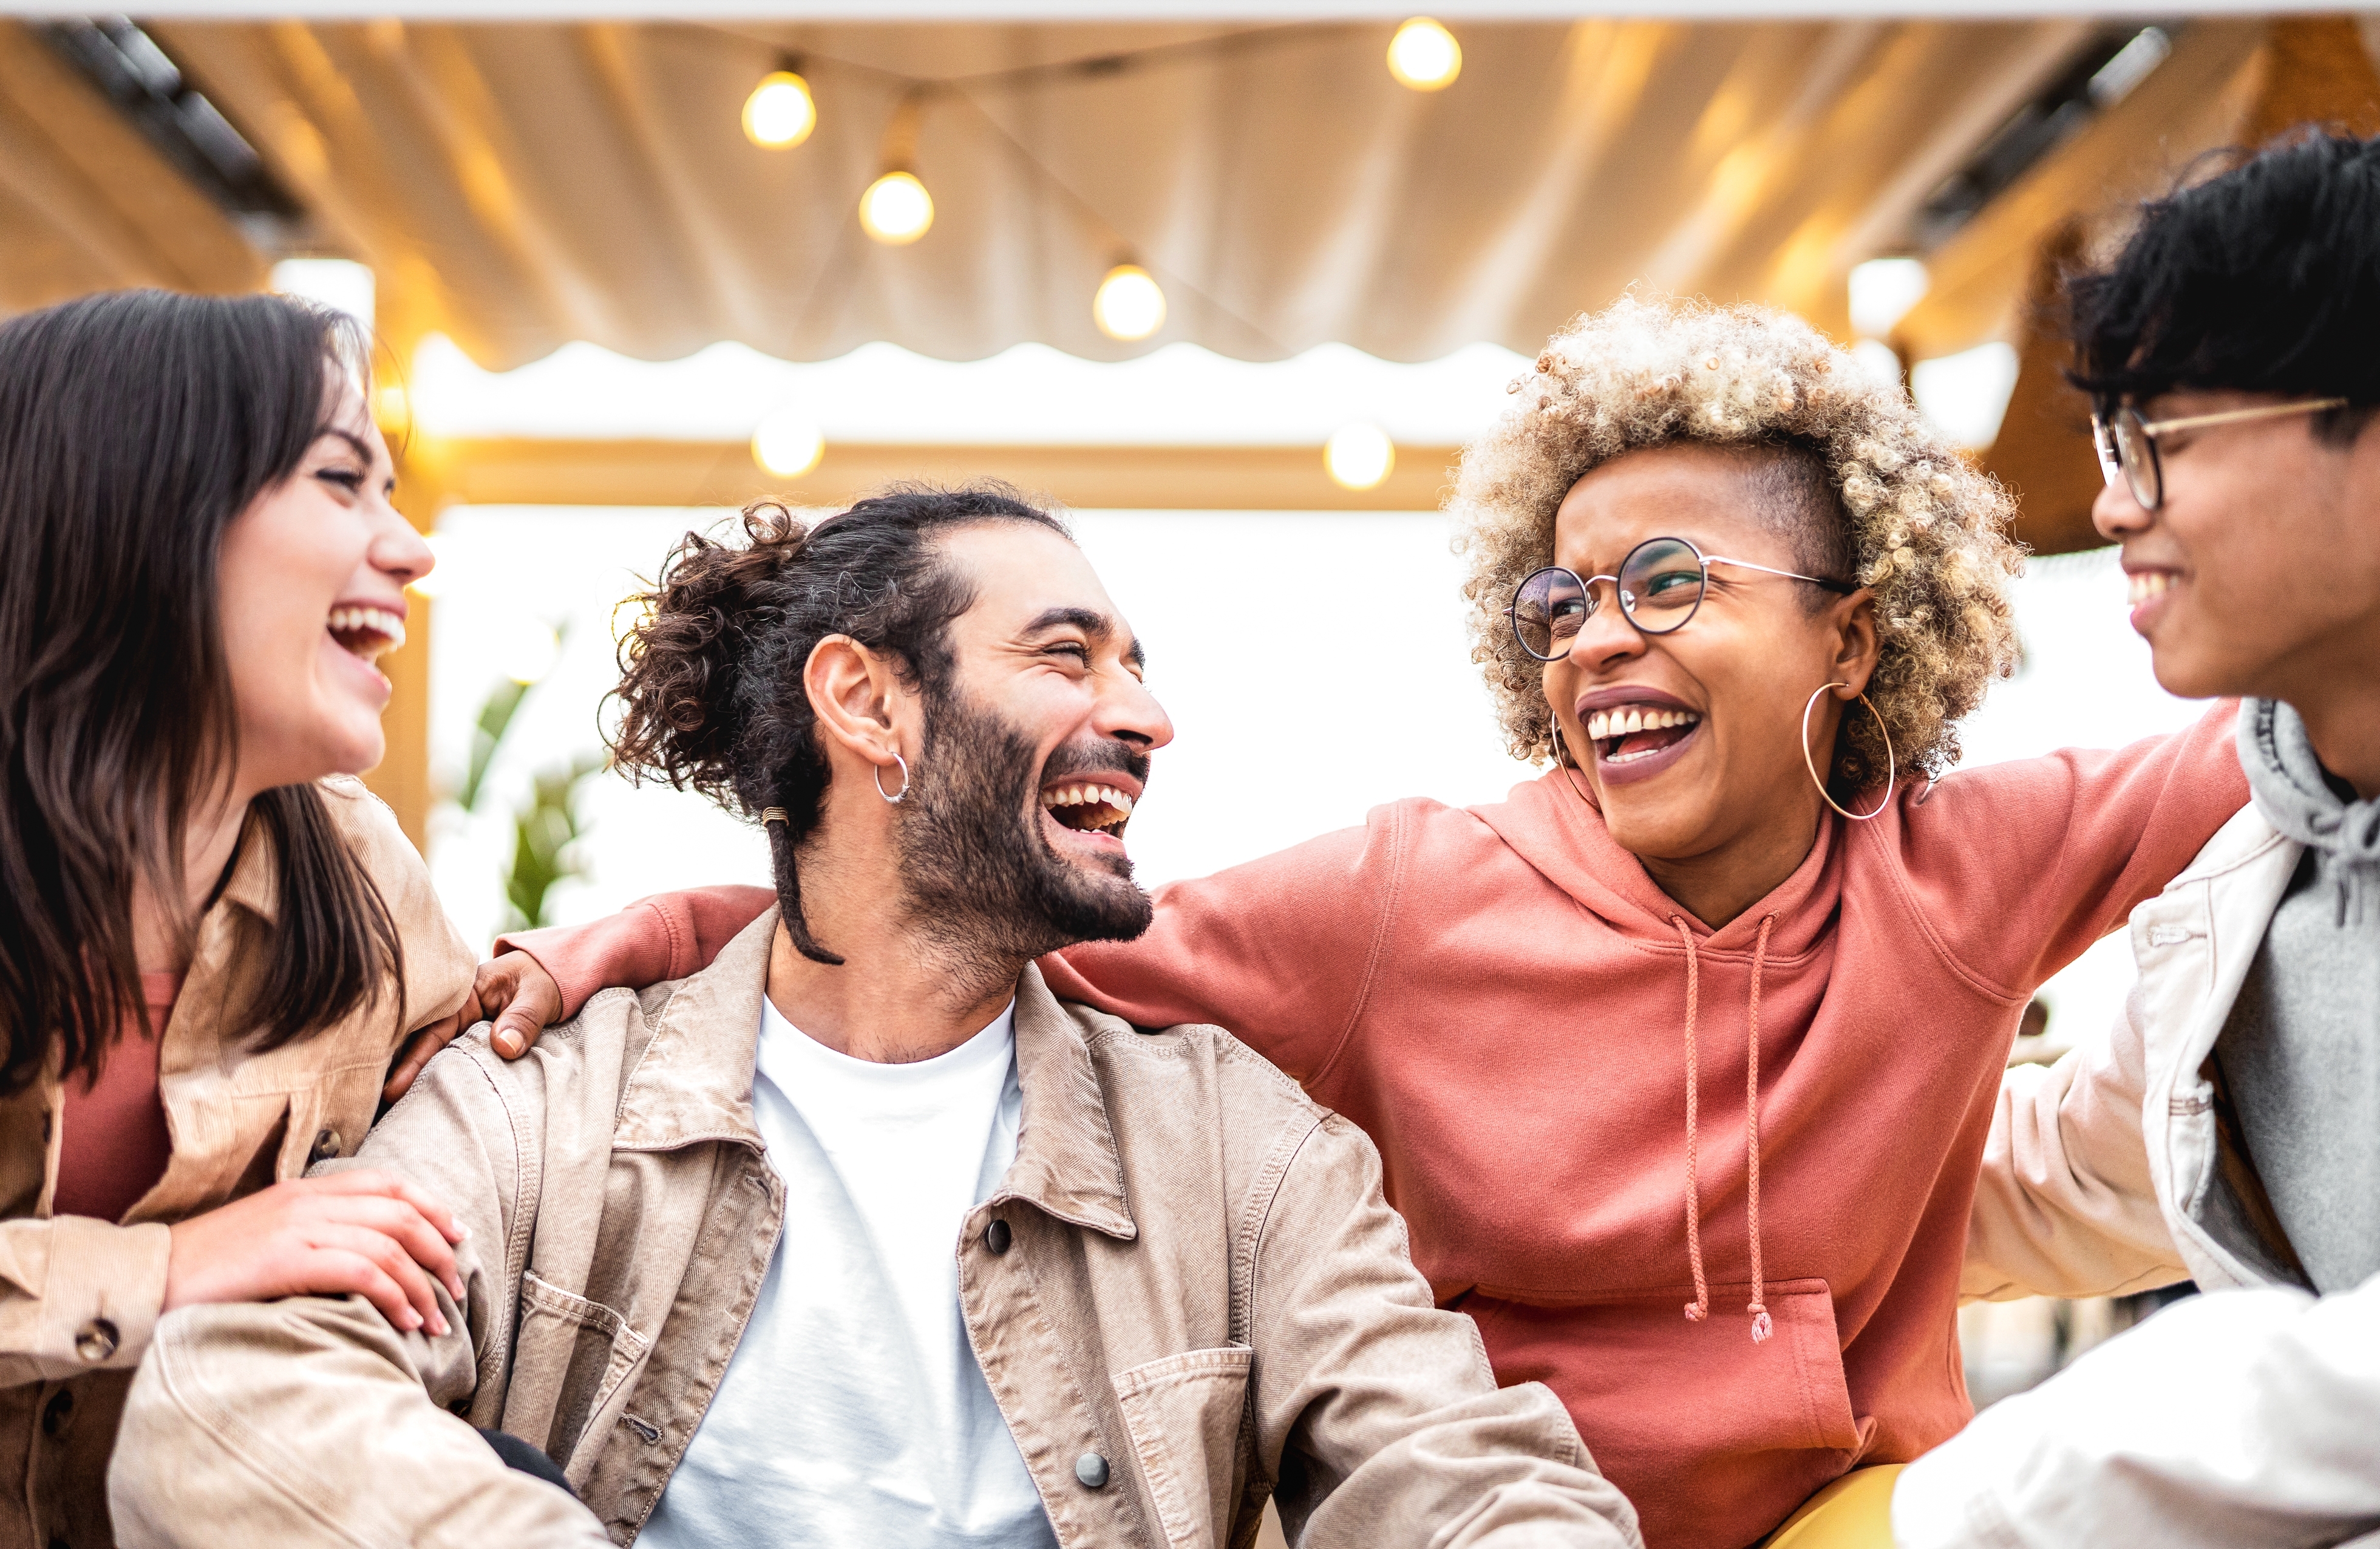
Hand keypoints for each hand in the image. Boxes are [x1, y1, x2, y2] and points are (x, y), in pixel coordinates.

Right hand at [165, 1172, 467, 1336]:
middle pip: (399, 1212)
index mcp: (305, 1189)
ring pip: (388, 1243)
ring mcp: (297, 1227)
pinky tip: (404, 1320)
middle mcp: (307, 1201)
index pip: (387, 1184)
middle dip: (438, 1249)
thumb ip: (312, 1234)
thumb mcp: (267, 1237)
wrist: (147, 1278)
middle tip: (456, 1286)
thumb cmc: (208, 1269)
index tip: (458, 1234)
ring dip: (421, 1284)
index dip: (431, 1206)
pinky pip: (360, 1271)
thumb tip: (365, 1259)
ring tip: (437, 1319)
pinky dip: (392, 1295)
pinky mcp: (285, 1260)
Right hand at [379, 951, 563, 1103]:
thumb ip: (524, 1018)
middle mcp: (451, 1013)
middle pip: (417, 1047)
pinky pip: (444, 1062)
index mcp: (462, 996)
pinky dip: (430, 1080)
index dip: (412, 1061)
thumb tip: (505, 1047)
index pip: (431, 1032)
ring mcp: (456, 1029)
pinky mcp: (464, 1042)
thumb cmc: (542, 982)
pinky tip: (413, 1105)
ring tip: (383, 1116)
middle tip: (376, 1111)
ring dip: (410, 1082)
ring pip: (428, 1057)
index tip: (394, 1090)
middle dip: (396, 1076)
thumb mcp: (538, 995)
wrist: (552, 977)